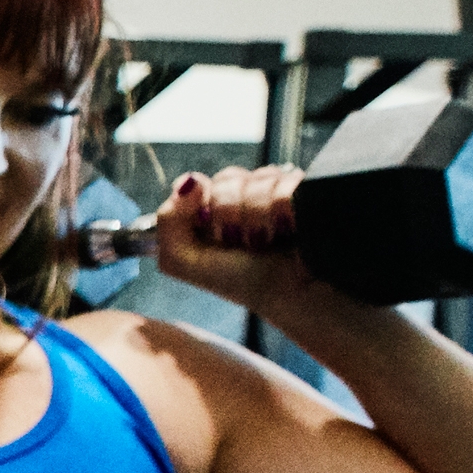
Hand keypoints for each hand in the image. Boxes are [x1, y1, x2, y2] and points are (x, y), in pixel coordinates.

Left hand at [136, 165, 302, 311]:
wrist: (292, 295)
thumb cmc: (242, 282)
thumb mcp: (184, 262)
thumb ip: (168, 222)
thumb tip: (190, 181)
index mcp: (210, 212)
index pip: (196, 182)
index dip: (201, 197)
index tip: (207, 221)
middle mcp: (242, 199)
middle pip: (227, 177)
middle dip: (229, 212)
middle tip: (239, 240)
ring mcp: (276, 192)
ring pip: (259, 177)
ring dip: (258, 215)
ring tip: (267, 240)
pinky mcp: (305, 190)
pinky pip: (287, 179)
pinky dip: (283, 206)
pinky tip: (288, 228)